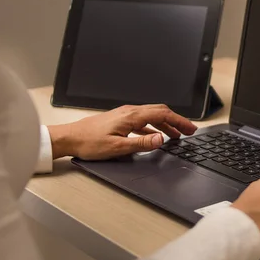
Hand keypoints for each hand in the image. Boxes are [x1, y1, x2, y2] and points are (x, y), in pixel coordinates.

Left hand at [47, 104, 196, 159]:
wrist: (69, 138)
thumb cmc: (89, 143)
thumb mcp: (118, 147)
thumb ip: (142, 143)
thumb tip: (161, 139)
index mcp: (131, 116)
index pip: (162, 114)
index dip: (179, 121)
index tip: (190, 128)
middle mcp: (129, 111)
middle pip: (160, 111)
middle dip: (177, 120)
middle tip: (188, 130)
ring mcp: (124, 114)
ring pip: (152, 115)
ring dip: (166, 124)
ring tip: (176, 135)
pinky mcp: (120, 119)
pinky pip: (143, 120)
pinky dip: (154, 126)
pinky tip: (156, 136)